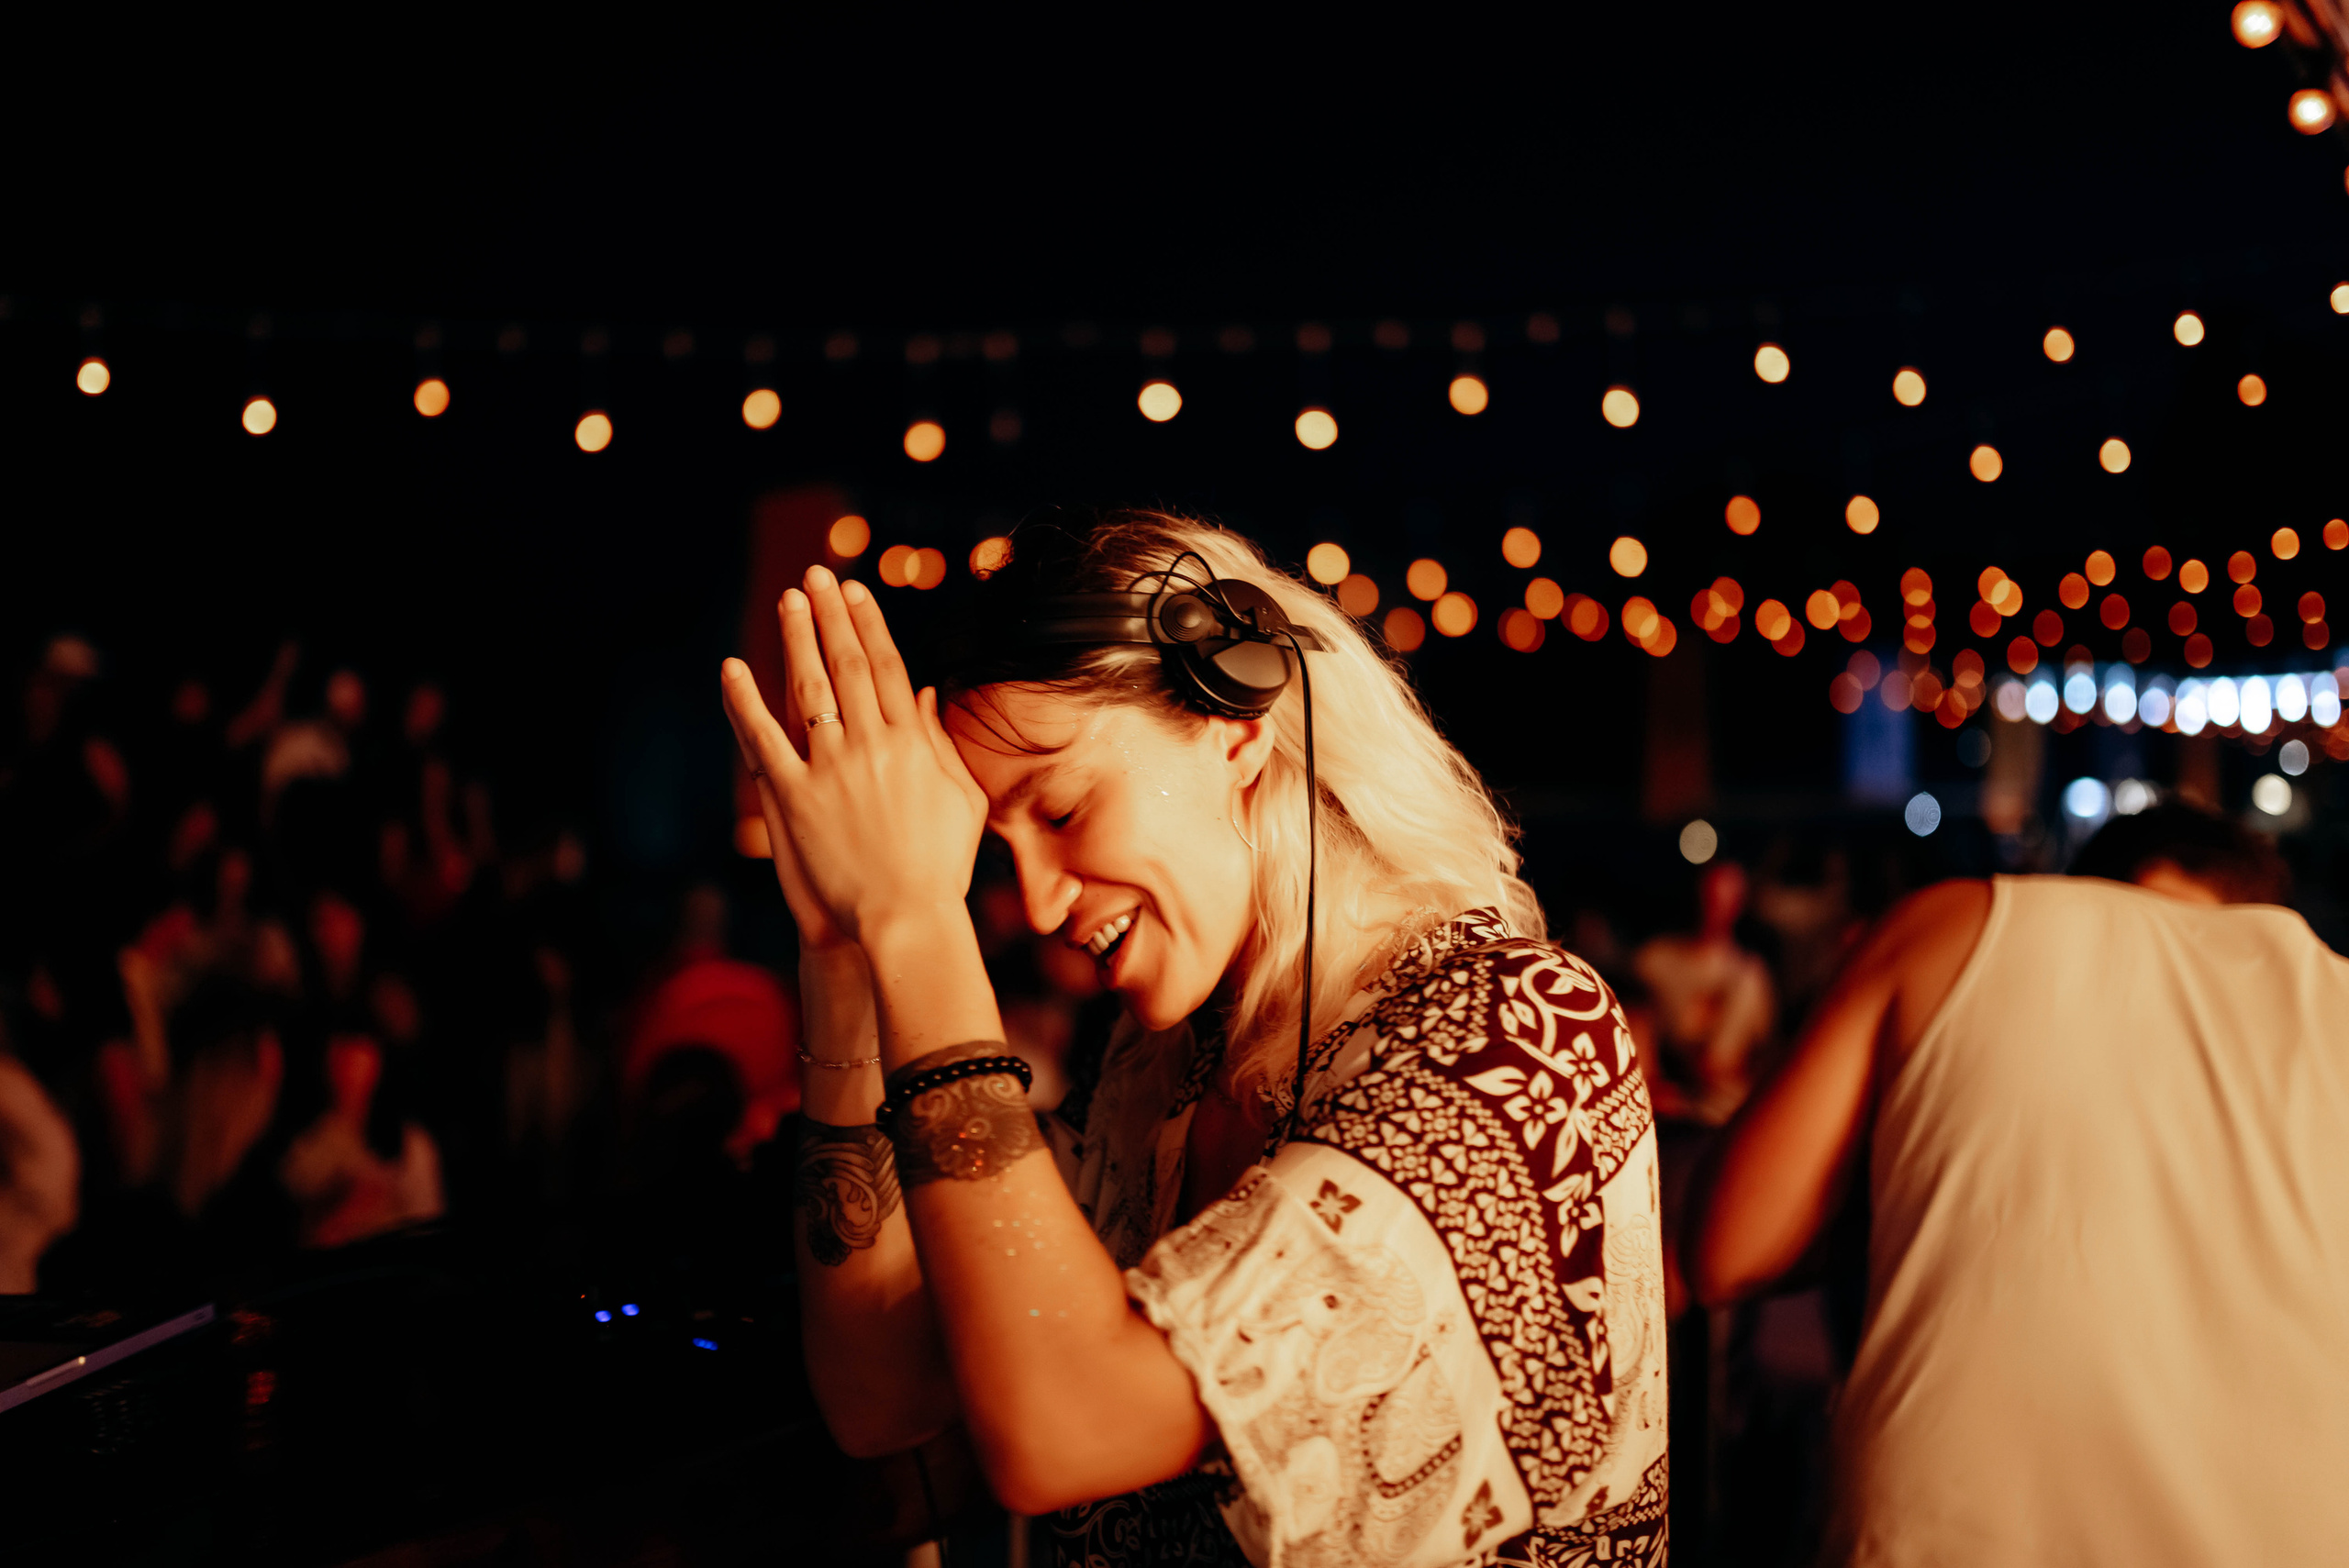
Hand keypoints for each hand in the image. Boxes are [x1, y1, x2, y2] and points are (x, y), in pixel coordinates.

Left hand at [721, 566, 987, 951]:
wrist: (907, 918)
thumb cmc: (940, 867)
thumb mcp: (961, 800)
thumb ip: (941, 742)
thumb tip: (927, 694)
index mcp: (913, 743)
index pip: (888, 667)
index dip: (868, 625)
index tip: (853, 593)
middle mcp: (873, 745)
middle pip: (849, 665)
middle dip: (831, 616)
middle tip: (815, 576)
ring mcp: (833, 769)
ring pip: (810, 688)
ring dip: (796, 639)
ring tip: (786, 600)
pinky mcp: (797, 798)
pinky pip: (764, 740)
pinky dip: (745, 702)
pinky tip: (732, 668)